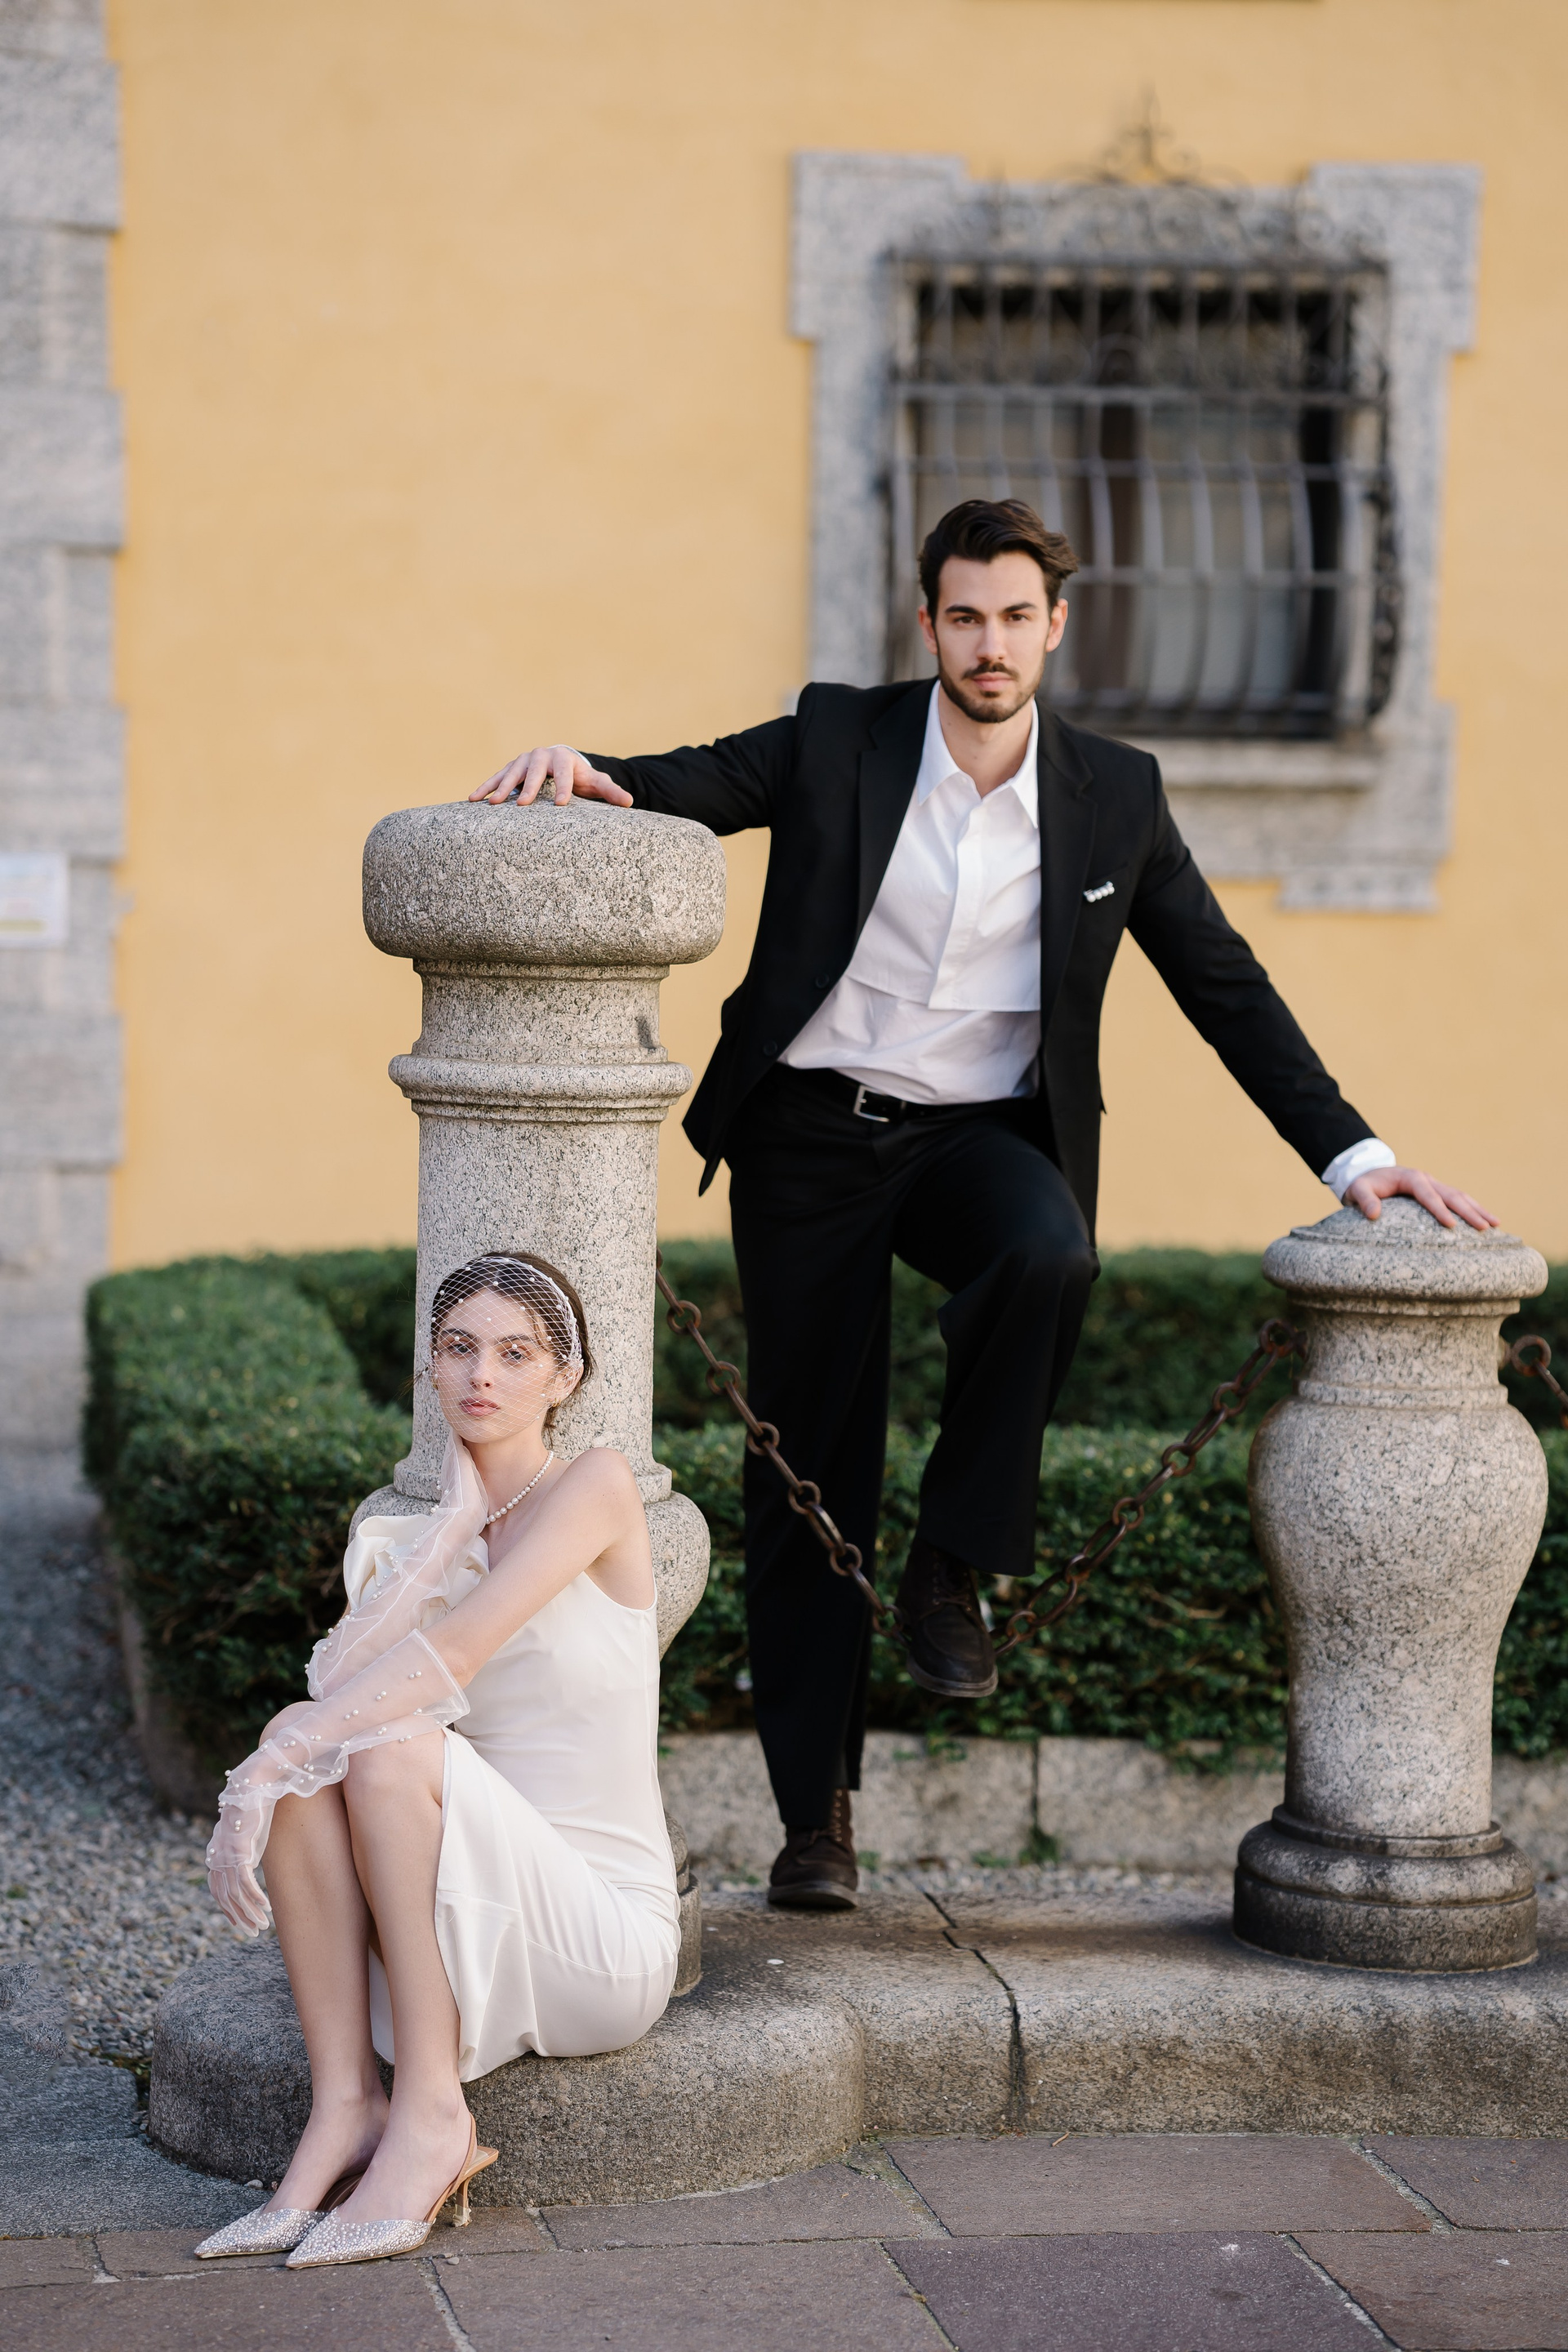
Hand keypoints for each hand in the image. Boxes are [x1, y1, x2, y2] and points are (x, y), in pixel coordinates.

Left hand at [206, 1777, 273, 1936]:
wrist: (255, 1785)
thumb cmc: (254, 1808)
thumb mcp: (247, 1833)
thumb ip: (243, 1849)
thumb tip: (247, 1860)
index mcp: (216, 1853)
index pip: (217, 1889)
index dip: (227, 1908)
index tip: (239, 1922)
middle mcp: (216, 1856)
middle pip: (224, 1897)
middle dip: (239, 1917)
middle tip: (253, 1933)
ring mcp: (225, 1855)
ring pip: (235, 1894)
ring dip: (249, 1913)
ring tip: (263, 1926)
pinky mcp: (238, 1851)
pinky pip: (245, 1882)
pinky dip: (255, 1898)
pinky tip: (266, 1907)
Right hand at [469, 744, 631, 808]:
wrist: (561, 761)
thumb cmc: (580, 775)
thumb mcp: (596, 782)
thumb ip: (610, 791)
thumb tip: (630, 803)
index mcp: (563, 758)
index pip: (564, 772)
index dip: (564, 787)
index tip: (562, 804)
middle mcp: (541, 755)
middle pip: (535, 771)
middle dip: (529, 787)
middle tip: (523, 804)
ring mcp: (523, 760)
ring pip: (512, 773)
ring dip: (501, 787)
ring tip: (492, 804)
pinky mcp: (511, 768)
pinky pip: (496, 777)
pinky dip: (485, 787)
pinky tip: (474, 799)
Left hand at [1343, 1166, 1497, 1232]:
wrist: (1368, 1173)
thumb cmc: (1364, 1183)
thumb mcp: (1358, 1189)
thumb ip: (1364, 1199)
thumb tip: (1373, 1214)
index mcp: (1411, 1178)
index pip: (1428, 1194)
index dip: (1440, 1209)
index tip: (1451, 1225)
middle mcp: (1427, 1179)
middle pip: (1452, 1195)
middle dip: (1470, 1211)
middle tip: (1485, 1228)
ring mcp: (1434, 1185)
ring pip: (1461, 1196)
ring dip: (1478, 1209)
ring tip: (1496, 1224)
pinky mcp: (1437, 1192)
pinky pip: (1458, 1201)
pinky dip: (1473, 1209)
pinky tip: (1486, 1222)